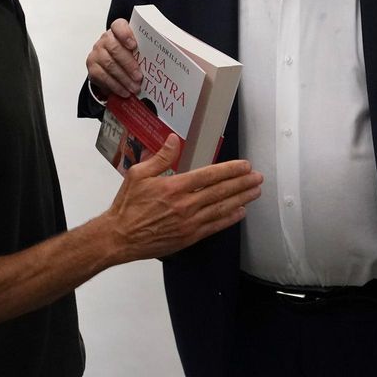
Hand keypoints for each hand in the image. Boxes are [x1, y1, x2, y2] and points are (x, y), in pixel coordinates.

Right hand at [86, 19, 141, 97]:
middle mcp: (105, 39)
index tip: (134, 45)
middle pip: (115, 49)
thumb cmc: (127, 54)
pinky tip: (124, 91)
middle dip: (129, 65)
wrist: (110, 64)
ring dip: (124, 79)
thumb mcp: (136, 49)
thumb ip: (145, 48)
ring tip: (135, 87)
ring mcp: (97, 53)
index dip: (125, 34)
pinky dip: (115, 86)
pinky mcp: (92, 67)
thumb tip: (165, 54)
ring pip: (109, 64)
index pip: (119, 26)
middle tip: (139, 77)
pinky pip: (103, 77)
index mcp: (117, 31)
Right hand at [105, 135, 263, 262]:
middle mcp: (184, 205)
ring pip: (221, 208)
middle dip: (242, 183)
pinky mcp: (188, 237)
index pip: (209, 175)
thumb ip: (160, 157)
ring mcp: (188, 223)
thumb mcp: (138, 173)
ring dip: (241, 198)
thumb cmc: (127, 206)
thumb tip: (173, 140)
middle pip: (220, 191)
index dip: (230, 170)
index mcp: (173, 187)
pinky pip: (214, 226)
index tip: (244, 165)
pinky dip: (229, 219)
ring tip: (255, 191)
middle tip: (257, 177)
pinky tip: (240, 212)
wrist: (118, 237)